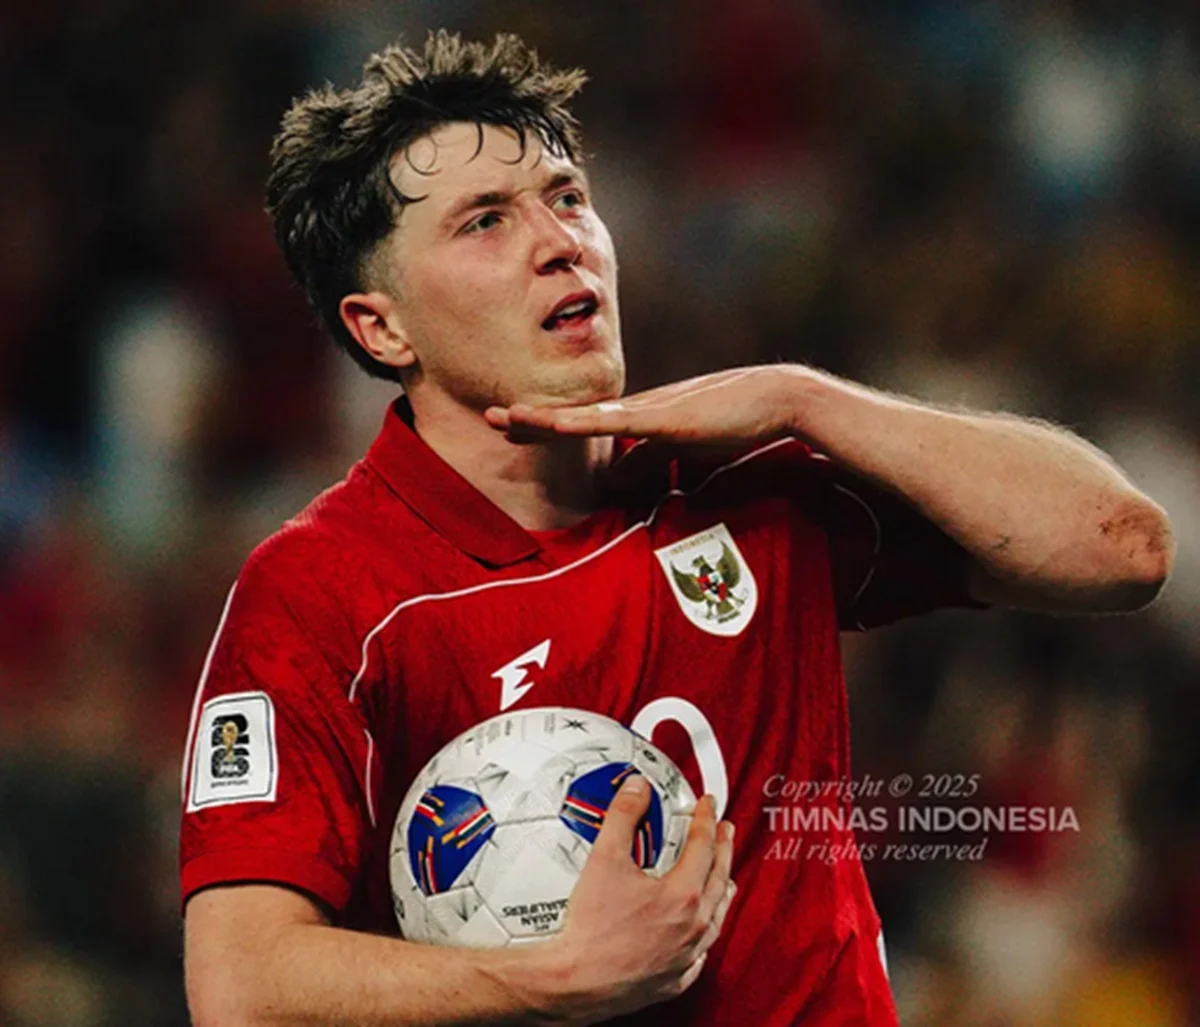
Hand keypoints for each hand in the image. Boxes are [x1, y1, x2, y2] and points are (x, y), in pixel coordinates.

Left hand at [484, 366, 802, 445]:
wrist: (772, 400)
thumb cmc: (731, 421)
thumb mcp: (677, 447)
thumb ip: (644, 461)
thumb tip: (610, 481)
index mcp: (636, 417)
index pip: (580, 423)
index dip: (544, 425)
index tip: (510, 428)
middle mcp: (633, 409)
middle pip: (571, 414)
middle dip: (530, 418)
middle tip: (489, 416)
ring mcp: (645, 410)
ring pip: (582, 415)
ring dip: (543, 418)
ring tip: (504, 417)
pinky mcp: (662, 417)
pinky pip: (614, 422)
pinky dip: (581, 423)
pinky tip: (554, 423)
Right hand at [535, 775, 736, 1024]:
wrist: (575, 981)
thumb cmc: (590, 932)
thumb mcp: (605, 859)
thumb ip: (623, 816)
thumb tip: (636, 791)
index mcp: (682, 895)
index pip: (703, 846)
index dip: (706, 819)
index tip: (707, 807)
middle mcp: (692, 926)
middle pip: (718, 878)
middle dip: (723, 849)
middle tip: (724, 832)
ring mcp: (685, 956)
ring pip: (716, 917)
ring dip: (721, 889)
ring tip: (723, 875)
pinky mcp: (673, 979)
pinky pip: (700, 954)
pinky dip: (704, 934)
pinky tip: (699, 929)